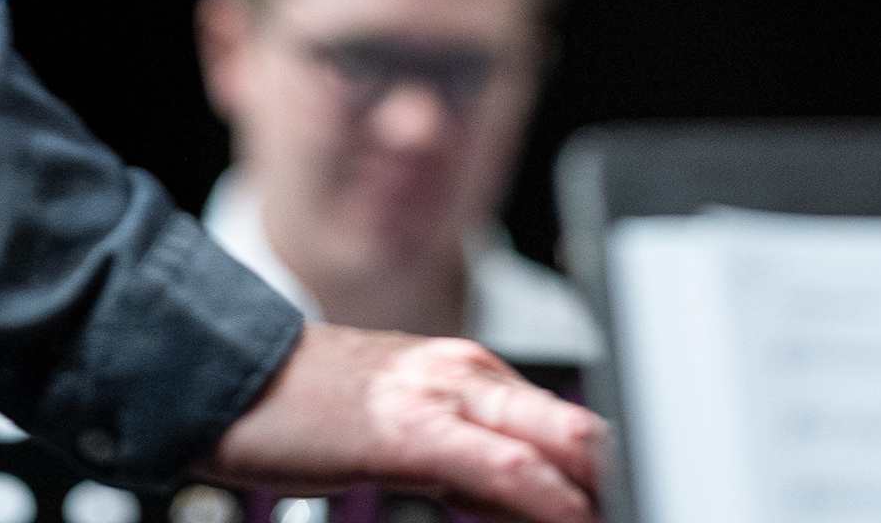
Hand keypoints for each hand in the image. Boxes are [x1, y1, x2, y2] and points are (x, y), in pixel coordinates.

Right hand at [202, 325, 602, 522]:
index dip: (610, 472)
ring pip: (557, 440)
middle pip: (582, 426)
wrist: (227, 375)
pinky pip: (502, 466)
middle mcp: (468, 373)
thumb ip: (466, 464)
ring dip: (598, 491)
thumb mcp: (404, 435)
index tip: (632, 500)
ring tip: (624, 512)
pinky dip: (547, 497)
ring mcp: (441, 395)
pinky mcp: (409, 428)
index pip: (569, 424)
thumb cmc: (306, 409)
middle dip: (622, 478)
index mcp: (471, 372)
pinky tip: (570, 517)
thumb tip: (520, 505)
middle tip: (652, 503)